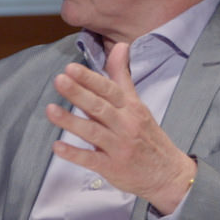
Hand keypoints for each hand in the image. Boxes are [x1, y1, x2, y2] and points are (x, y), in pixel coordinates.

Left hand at [45, 40, 196, 213]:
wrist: (169, 174)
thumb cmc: (148, 136)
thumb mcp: (138, 105)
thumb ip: (123, 77)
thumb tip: (120, 45)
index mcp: (131, 108)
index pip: (109, 89)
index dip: (90, 79)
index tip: (71, 68)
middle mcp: (125, 125)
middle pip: (100, 107)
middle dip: (79, 93)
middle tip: (59, 80)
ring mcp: (119, 147)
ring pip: (93, 132)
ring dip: (71, 121)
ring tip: (50, 110)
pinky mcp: (113, 168)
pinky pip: (91, 160)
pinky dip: (74, 154)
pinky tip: (57, 147)